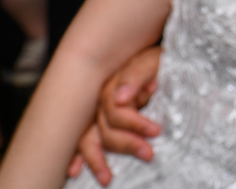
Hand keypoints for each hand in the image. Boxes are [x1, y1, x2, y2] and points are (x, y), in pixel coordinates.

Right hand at [67, 46, 162, 182]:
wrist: (162, 59)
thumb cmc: (158, 61)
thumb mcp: (152, 61)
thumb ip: (135, 76)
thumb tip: (120, 98)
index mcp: (113, 84)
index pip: (115, 111)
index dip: (134, 123)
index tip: (155, 131)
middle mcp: (101, 99)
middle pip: (104, 127)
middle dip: (125, 143)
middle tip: (148, 154)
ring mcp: (98, 110)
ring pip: (88, 138)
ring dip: (95, 159)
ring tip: (106, 179)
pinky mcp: (100, 119)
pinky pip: (82, 139)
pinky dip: (76, 156)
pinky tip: (73, 170)